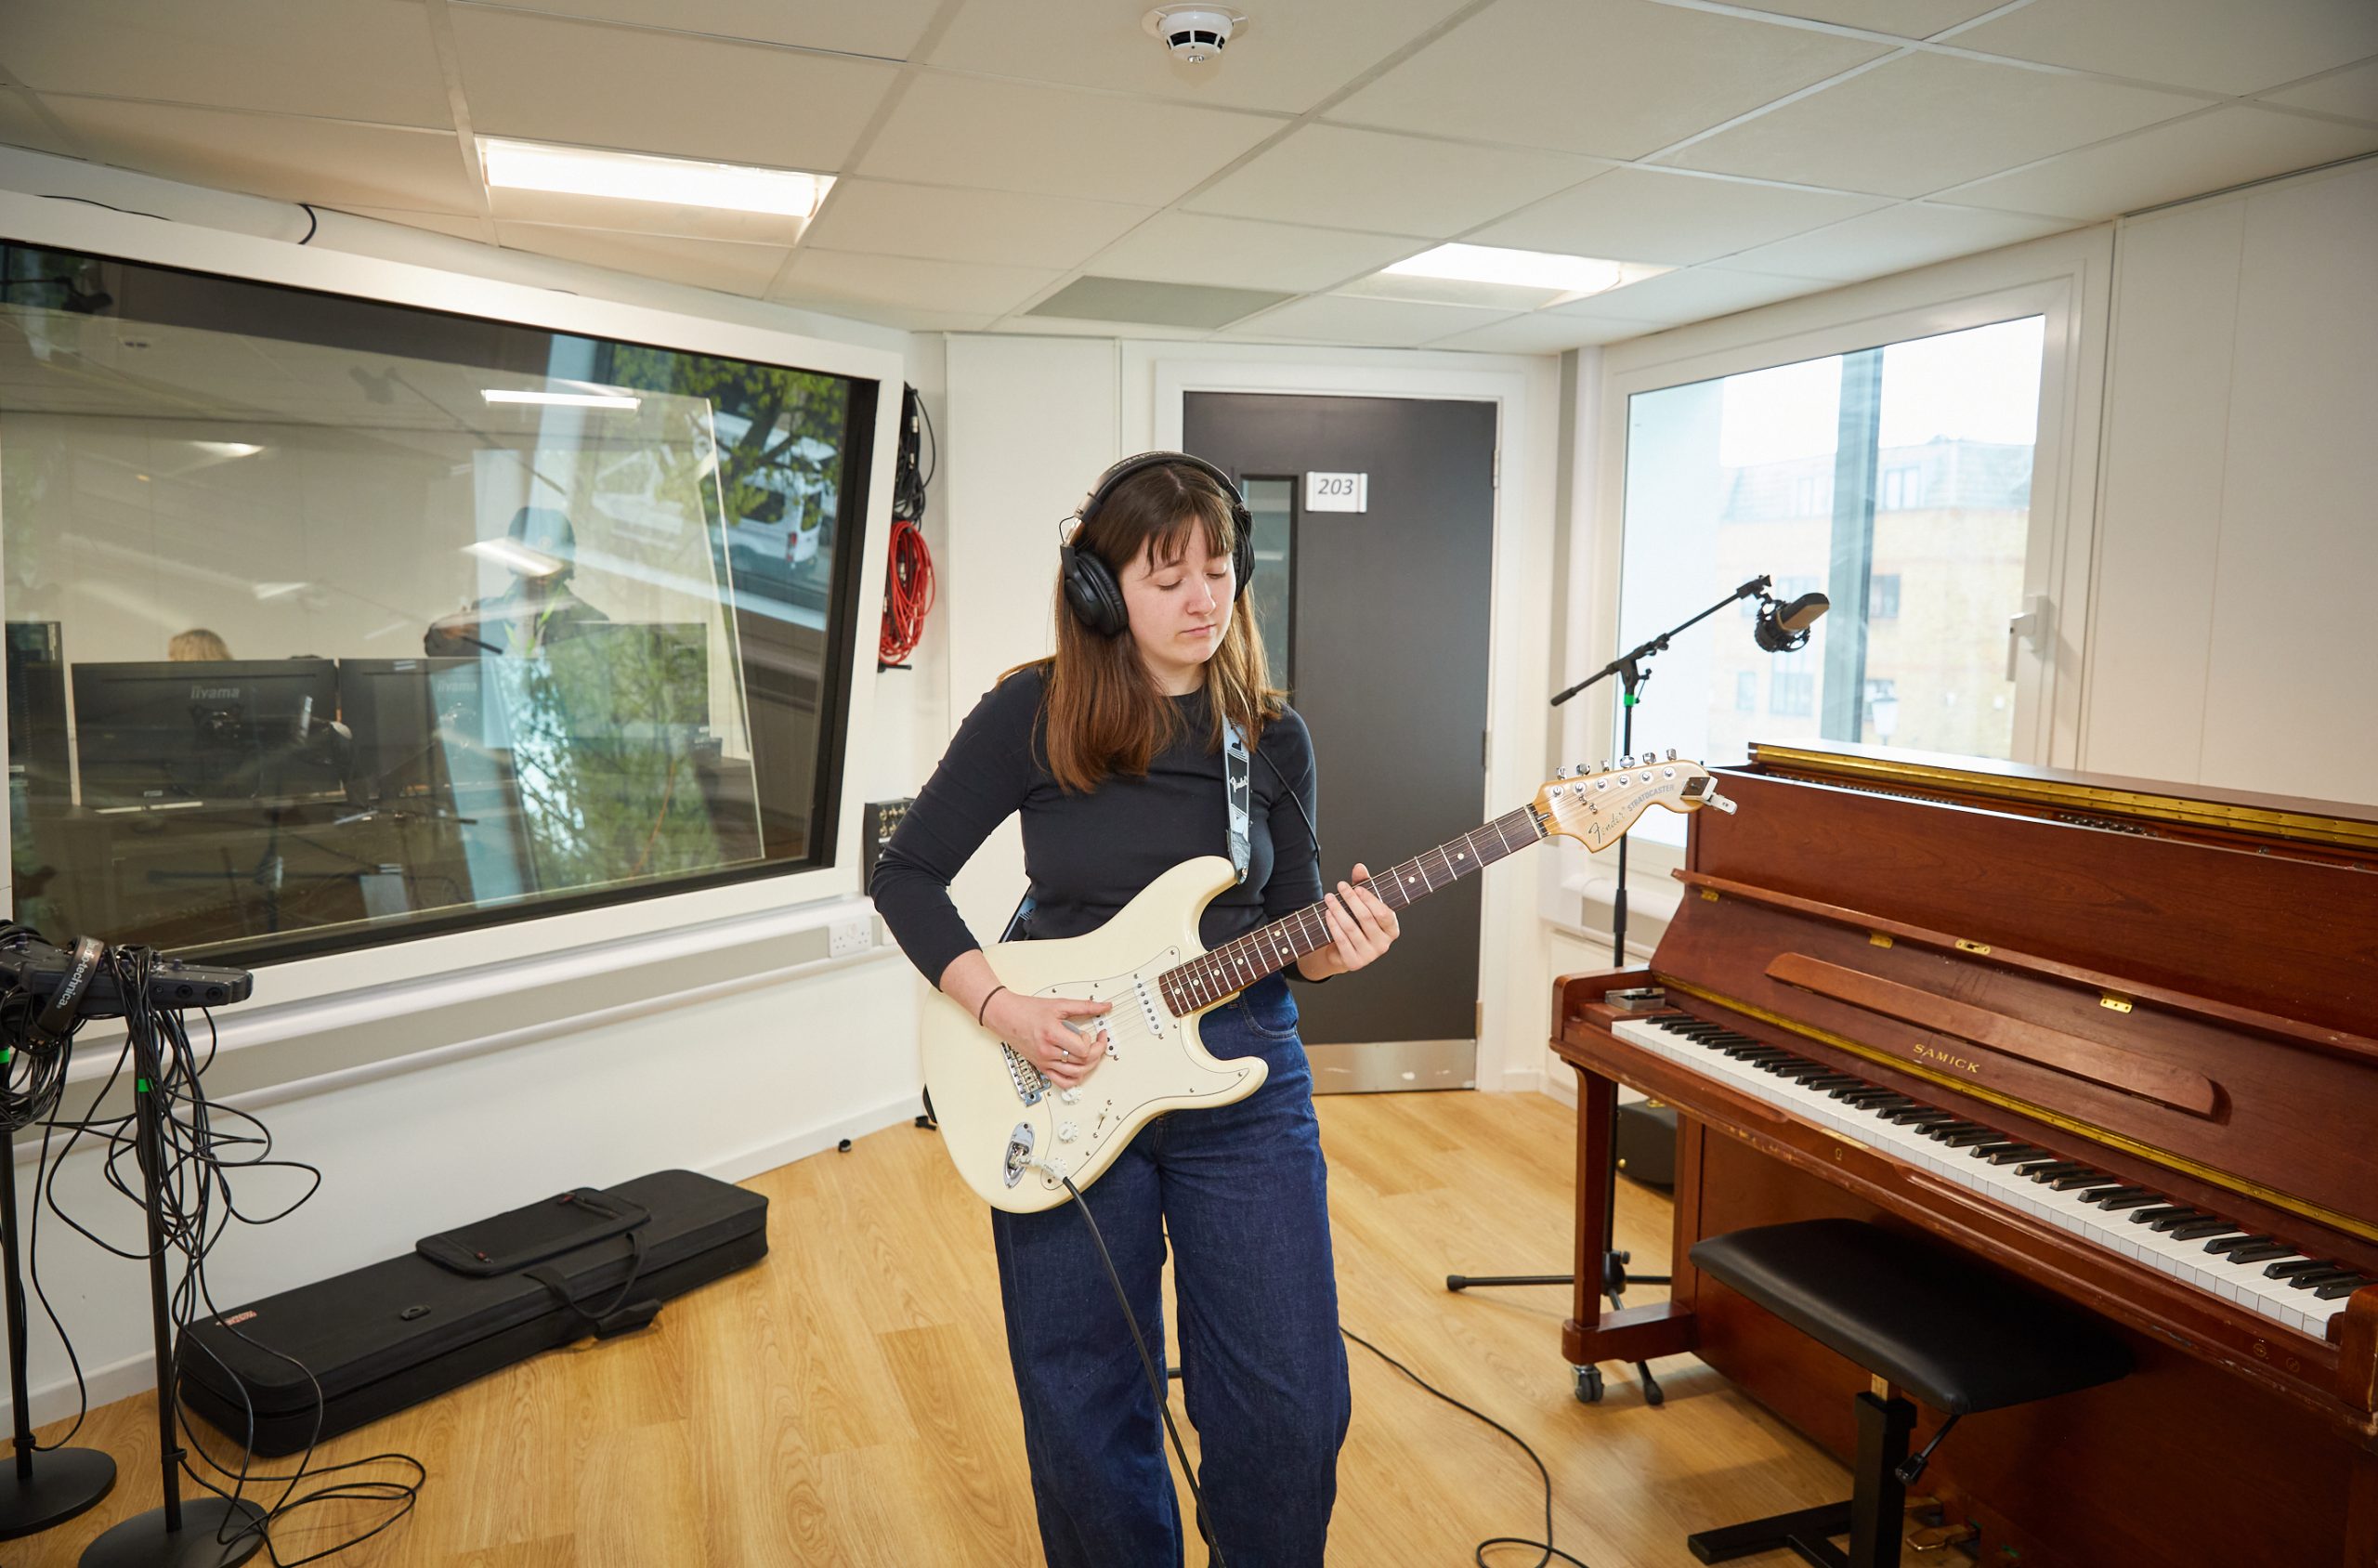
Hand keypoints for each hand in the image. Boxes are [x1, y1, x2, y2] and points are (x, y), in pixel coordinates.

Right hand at [984, 990, 1111, 1089]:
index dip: (1093, 1042)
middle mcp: (1047, 1051)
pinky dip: (1075, 1078)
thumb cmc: (1027, 1010)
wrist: (1006, 1016)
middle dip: (1096, 1052)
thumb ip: (1084, 1006)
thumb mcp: (1059, 1004)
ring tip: (1091, 1053)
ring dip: (1089, 1065)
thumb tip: (1104, 1006)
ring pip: (1076, 1074)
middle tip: (1098, 1042)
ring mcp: (1044, 1061)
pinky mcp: (1042, 1067)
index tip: (1094, 1034)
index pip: (1082, 1049)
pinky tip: (1079, 1067)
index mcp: (1052, 1034)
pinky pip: (1062, 1082)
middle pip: (1082, 1062)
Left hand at [1318, 863, 1398, 975]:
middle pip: (1366, 918)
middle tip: (1340, 886)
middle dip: (1352, 900)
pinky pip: (1342, 940)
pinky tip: (1327, 913)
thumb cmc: (1358, 924)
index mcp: (1392, 930)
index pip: (1384, 913)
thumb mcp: (1363, 904)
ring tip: (1329, 898)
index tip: (1357, 888)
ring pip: (1351, 928)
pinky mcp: (1354, 962)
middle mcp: (1384, 944)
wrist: (1344, 952)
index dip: (1370, 900)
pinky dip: (1333, 925)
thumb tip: (1359, 867)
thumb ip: (1363, 885)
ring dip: (1338, 910)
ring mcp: (1369, 956)